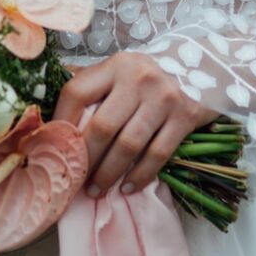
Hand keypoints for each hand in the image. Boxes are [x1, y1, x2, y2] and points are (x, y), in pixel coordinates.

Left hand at [52, 52, 215, 197]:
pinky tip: (128, 188)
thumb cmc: (149, 75)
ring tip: (96, 191)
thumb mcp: (120, 70)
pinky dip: (140, 176)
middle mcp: (138, 78)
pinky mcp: (185, 116)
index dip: (61, 122)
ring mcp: (163, 97)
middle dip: (85, 159)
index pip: (77, 92)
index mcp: (115, 66)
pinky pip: (157, 154)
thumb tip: (52, 115)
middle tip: (75, 180)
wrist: (203, 64)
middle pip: (102, 126)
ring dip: (109, 173)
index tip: (53, 148)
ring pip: (128, 145)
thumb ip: (92, 86)